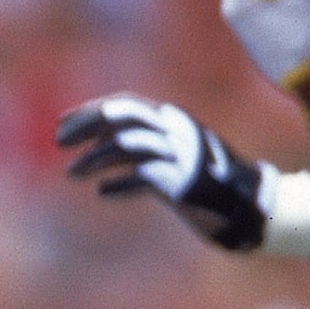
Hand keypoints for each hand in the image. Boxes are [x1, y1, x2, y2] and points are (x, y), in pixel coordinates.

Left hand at [57, 95, 280, 251]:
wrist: (251, 204)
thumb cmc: (204, 179)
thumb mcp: (172, 152)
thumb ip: (140, 143)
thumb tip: (96, 144)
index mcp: (174, 119)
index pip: (125, 104)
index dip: (90, 112)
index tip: (61, 125)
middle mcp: (178, 131)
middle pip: (123, 118)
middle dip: (86, 127)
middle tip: (58, 143)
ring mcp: (182, 155)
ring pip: (127, 147)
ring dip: (93, 160)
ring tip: (71, 174)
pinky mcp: (185, 182)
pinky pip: (141, 178)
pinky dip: (118, 185)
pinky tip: (103, 193)